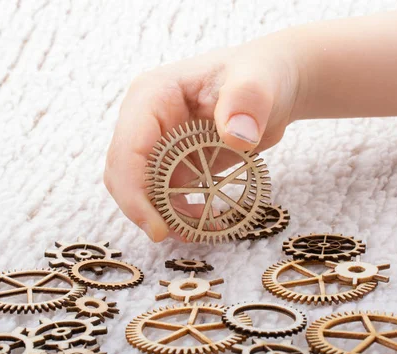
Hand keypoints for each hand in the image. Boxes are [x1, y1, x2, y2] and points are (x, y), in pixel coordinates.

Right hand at [104, 29, 305, 241]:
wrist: (272, 86)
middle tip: (177, 236)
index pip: (127, 150)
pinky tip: (204, 221)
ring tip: (197, 230)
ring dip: (162, 215)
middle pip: (124, 174)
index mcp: (151, 96)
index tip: (158, 227)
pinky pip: (164, 194)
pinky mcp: (172, 162)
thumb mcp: (258, 81)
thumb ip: (247, 100)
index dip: (134, 193)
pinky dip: (178, 214)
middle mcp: (144, 121)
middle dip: (143, 209)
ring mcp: (156, 142)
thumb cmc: (260, 74)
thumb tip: (235, 138)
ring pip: (140, 189)